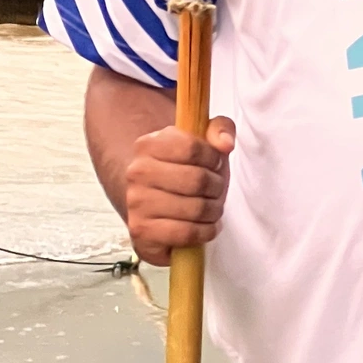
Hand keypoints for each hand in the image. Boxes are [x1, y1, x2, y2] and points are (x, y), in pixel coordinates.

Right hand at [124, 115, 235, 264]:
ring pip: (195, 209)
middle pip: (197, 180)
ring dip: (214, 211)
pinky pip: (186, 233)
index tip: (215, 164)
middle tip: (216, 190)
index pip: (192, 148)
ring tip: (212, 208)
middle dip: (217, 187)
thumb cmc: (183, 170)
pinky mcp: (142, 231)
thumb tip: (226, 144)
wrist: (153, 202)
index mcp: (148, 144)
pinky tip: (206, 226)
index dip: (214, 158)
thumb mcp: (202, 142)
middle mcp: (137, 172)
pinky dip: (205, 232)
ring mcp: (137, 203)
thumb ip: (220, 128)